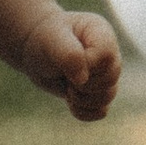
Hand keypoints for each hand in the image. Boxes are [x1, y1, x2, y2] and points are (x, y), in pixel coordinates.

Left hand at [16, 7, 122, 121]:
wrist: (35, 48)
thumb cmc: (44, 37)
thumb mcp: (52, 40)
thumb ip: (70, 55)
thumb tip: (82, 80)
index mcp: (101, 33)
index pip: (106, 56)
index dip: (88, 66)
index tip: (67, 65)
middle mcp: (107, 53)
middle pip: (111, 78)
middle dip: (84, 85)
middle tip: (65, 76)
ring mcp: (103, 73)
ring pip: (108, 96)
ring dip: (83, 99)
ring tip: (67, 87)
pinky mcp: (96, 91)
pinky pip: (100, 111)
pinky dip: (84, 111)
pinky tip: (70, 101)